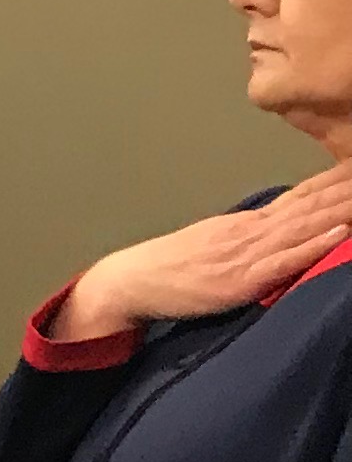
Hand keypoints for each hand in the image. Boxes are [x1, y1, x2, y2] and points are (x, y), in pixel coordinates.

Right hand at [55, 163, 351, 337]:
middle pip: (314, 204)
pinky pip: (287, 259)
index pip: (303, 196)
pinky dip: (317, 243)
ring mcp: (249, 252)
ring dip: (343, 207)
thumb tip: (280, 231)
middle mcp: (254, 230)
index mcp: (249, 223)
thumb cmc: (171, 269)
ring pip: (307, 225)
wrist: (130, 281)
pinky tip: (341, 231)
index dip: (338, 180)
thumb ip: (250, 238)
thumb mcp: (214, 245)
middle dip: (348, 188)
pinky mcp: (243, 279)